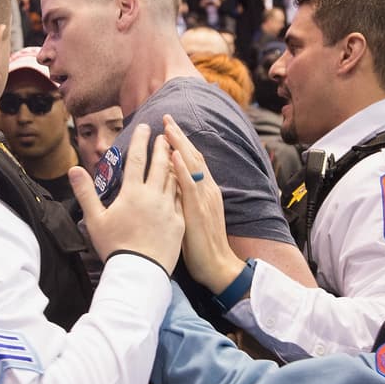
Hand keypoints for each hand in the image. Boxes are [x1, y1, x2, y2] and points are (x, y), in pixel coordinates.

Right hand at [70, 123, 183, 274]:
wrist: (139, 271)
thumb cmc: (114, 246)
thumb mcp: (95, 219)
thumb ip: (85, 192)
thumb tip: (74, 169)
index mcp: (132, 193)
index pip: (137, 159)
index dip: (141, 140)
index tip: (145, 127)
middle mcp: (153, 196)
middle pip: (160, 164)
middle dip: (162, 147)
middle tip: (164, 134)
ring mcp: (169, 208)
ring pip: (174, 178)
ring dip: (174, 163)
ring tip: (175, 152)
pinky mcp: (179, 221)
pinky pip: (182, 198)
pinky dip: (182, 185)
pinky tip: (183, 182)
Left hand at [162, 115, 246, 293]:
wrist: (218, 266)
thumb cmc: (201, 245)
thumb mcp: (191, 216)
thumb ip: (183, 198)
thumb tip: (168, 185)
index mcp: (205, 191)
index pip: (193, 160)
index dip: (181, 143)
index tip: (168, 127)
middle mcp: (207, 189)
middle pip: (193, 156)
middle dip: (179, 136)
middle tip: (166, 117)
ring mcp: (204, 198)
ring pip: (192, 165)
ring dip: (179, 144)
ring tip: (168, 127)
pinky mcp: (198, 210)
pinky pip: (189, 184)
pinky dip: (181, 168)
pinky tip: (172, 155)